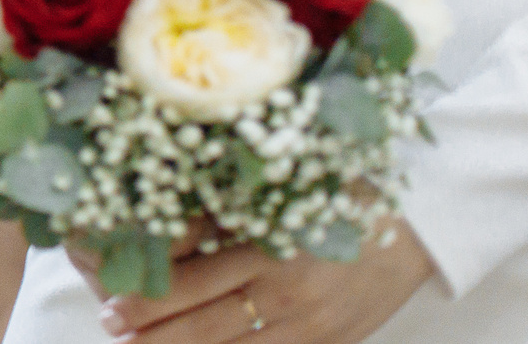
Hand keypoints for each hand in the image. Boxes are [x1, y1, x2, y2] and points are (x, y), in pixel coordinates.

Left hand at [90, 223, 434, 342]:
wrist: (416, 229)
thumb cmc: (338, 197)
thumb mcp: (279, 197)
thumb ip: (227, 219)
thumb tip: (165, 230)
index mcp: (269, 253)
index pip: (193, 285)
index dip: (149, 301)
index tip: (111, 305)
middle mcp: (287, 297)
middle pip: (206, 326)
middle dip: (154, 335)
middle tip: (112, 332)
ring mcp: (311, 330)